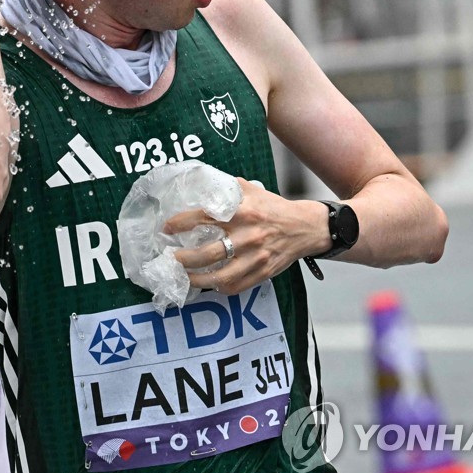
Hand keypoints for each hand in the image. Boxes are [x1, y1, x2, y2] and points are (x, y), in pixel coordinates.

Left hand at [164, 178, 326, 294]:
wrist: (305, 227)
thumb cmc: (274, 208)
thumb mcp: (252, 190)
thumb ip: (228, 189)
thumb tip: (201, 185)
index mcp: (242, 211)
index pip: (204, 217)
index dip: (181, 223)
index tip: (167, 227)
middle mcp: (248, 236)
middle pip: (208, 253)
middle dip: (184, 258)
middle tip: (172, 256)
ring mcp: (255, 257)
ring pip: (220, 276)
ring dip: (197, 279)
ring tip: (185, 276)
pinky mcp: (262, 272)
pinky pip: (236, 286)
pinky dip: (219, 287)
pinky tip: (209, 283)